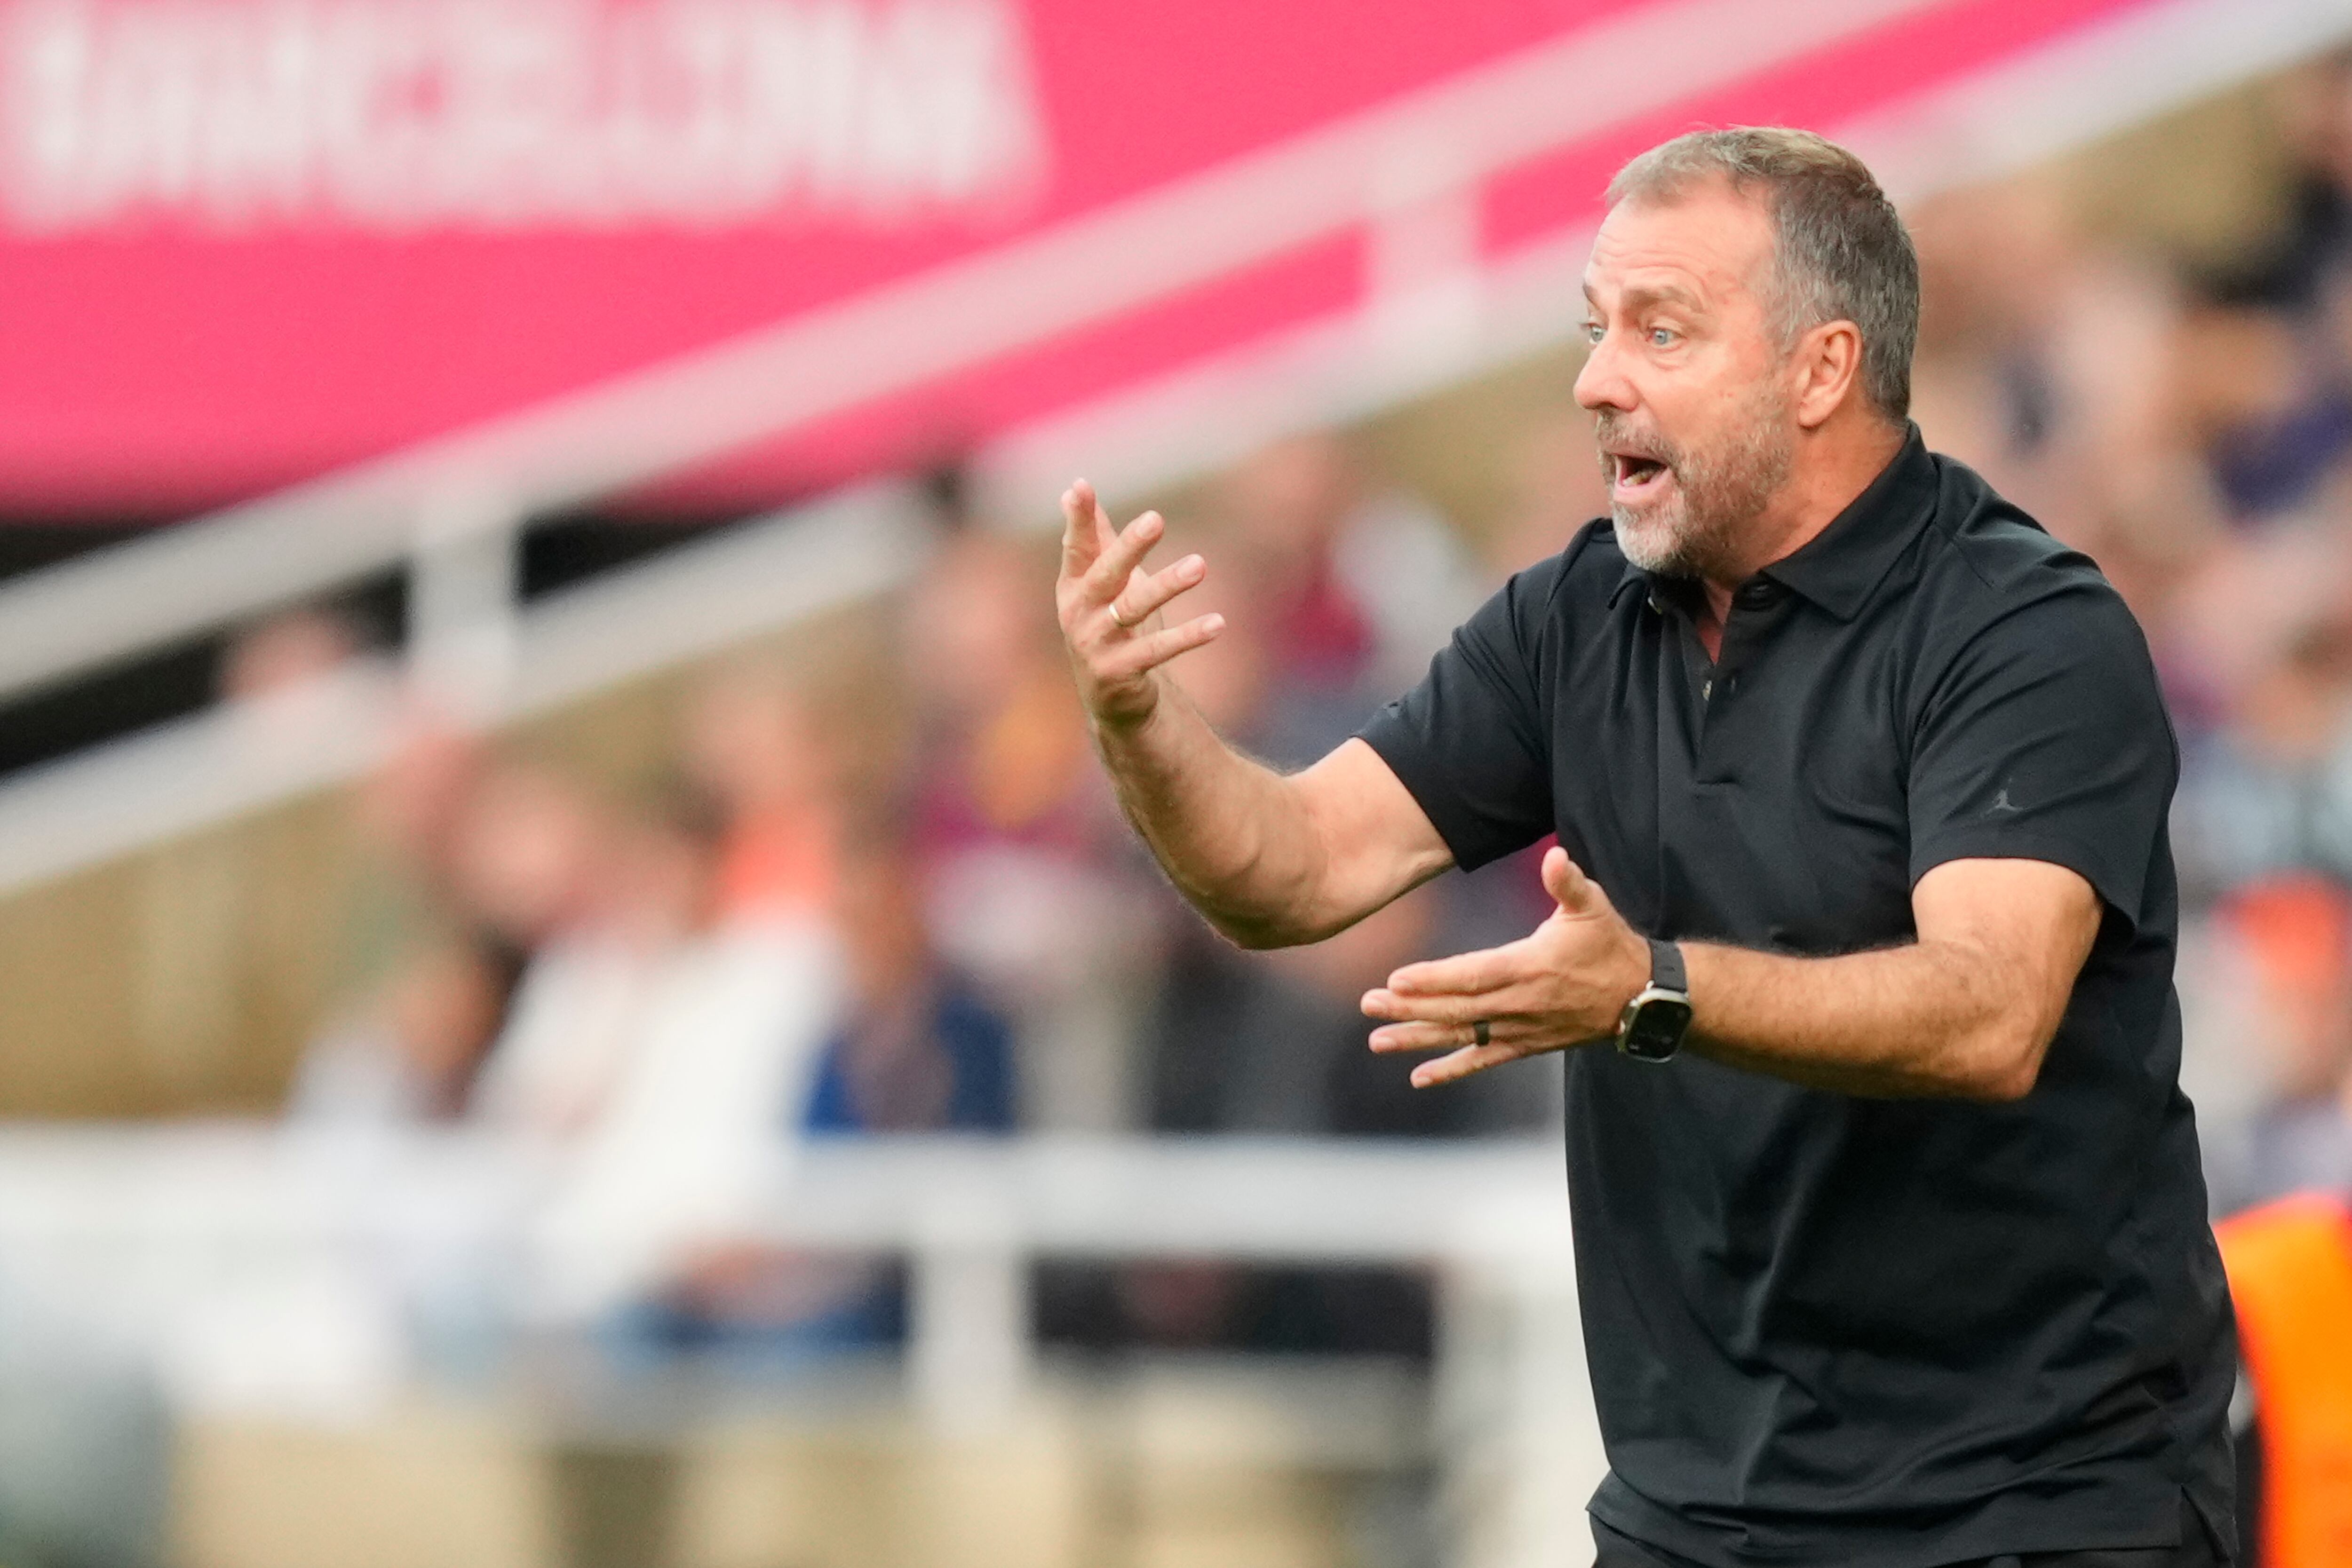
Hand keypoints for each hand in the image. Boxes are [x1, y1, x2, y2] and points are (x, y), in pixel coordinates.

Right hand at [1056, 479, 1224, 728]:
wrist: (1112, 699)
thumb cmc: (1110, 627)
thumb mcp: (1099, 582)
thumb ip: (1091, 539)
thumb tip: (1073, 490)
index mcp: (1074, 585)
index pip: (1075, 546)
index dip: (1077, 518)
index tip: (1081, 486)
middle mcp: (1079, 613)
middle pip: (1106, 573)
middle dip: (1130, 546)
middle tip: (1156, 518)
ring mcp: (1096, 644)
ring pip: (1134, 609)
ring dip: (1168, 585)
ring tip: (1200, 564)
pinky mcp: (1118, 673)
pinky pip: (1158, 650)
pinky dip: (1189, 636)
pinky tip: (1218, 622)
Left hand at [1360, 846, 1651, 1086]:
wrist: (1641, 997)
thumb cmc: (1611, 945)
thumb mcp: (1593, 907)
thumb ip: (1569, 882)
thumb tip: (1555, 856)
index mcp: (1530, 967)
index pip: (1473, 975)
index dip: (1434, 979)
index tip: (1396, 980)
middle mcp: (1521, 1004)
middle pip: (1457, 1008)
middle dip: (1410, 1008)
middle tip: (1367, 1004)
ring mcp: (1521, 1029)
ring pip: (1462, 1036)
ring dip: (1418, 1038)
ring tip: (1377, 1040)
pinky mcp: (1526, 1045)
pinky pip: (1484, 1060)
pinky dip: (1451, 1069)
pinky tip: (1419, 1077)